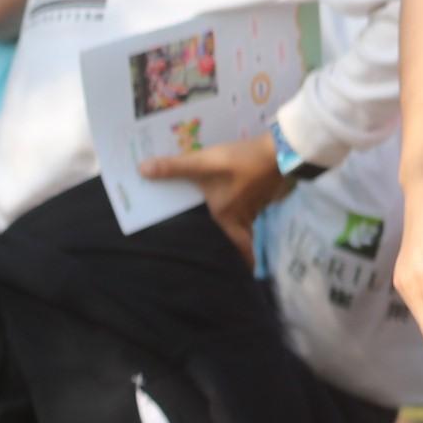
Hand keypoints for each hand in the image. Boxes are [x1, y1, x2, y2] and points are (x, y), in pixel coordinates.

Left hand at [139, 134, 285, 255]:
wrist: (281, 147)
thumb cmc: (241, 162)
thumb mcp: (203, 164)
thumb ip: (174, 167)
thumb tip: (142, 170)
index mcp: (228, 217)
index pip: (239, 249)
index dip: (242, 262)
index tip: (240, 274)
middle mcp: (244, 214)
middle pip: (240, 235)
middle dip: (233, 244)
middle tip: (225, 250)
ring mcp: (257, 202)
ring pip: (245, 218)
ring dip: (236, 220)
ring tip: (220, 219)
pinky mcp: (263, 188)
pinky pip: (250, 202)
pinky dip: (242, 202)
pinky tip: (233, 192)